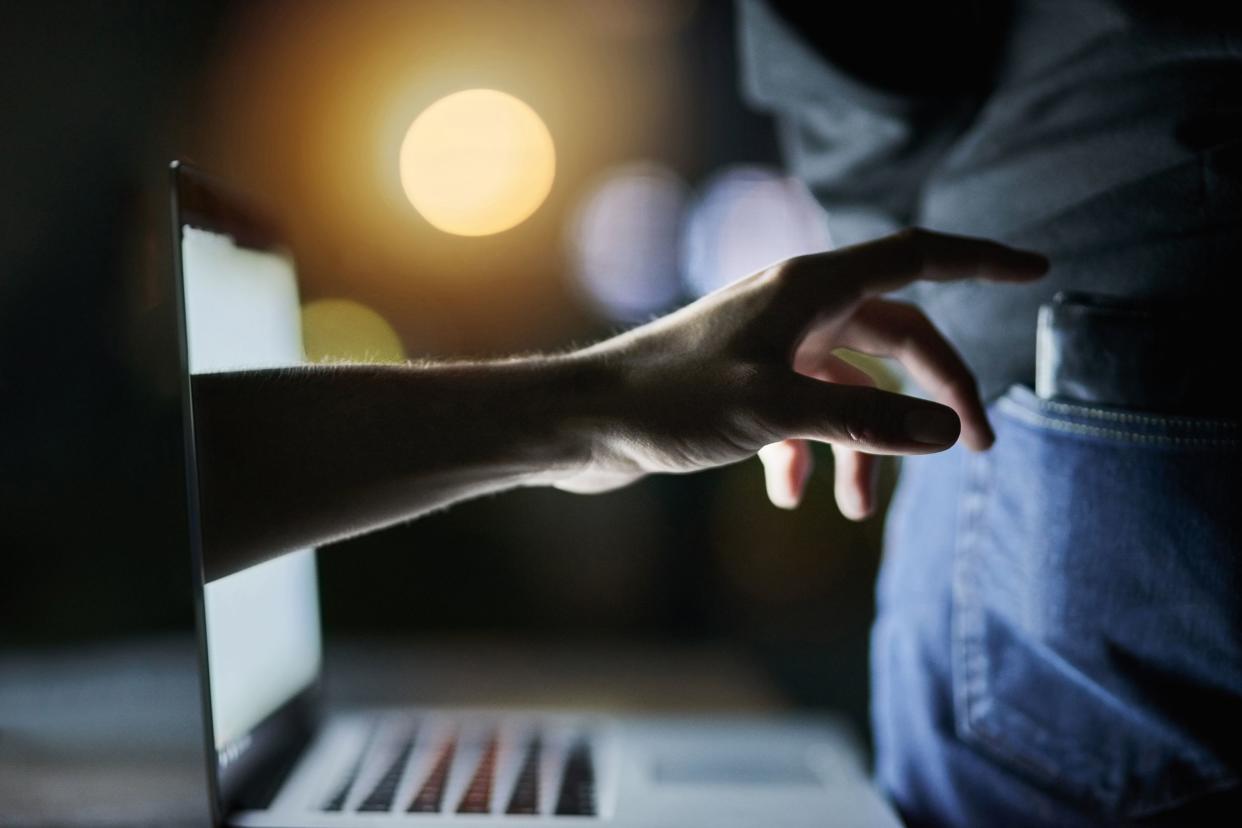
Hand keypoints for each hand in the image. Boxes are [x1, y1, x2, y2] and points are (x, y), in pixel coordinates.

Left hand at [555, 228, 1046, 514]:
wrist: (579, 424)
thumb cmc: (667, 403)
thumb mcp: (778, 412)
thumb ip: (867, 420)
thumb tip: (949, 431)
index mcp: (810, 288)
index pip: (917, 258)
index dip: (981, 262)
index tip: (1036, 272)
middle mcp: (793, 308)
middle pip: (896, 335)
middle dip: (935, 390)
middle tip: (977, 447)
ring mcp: (768, 345)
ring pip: (848, 386)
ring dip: (865, 445)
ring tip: (861, 511)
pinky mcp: (742, 385)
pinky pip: (803, 414)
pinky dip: (810, 455)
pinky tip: (790, 497)